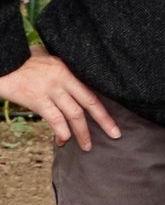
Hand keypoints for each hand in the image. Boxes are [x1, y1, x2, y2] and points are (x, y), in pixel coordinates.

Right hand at [0, 47, 118, 149]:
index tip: (113, 119)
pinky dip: (61, 131)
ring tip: (87, 146)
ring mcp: (51, 90)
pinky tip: (63, 140)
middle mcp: (63, 80)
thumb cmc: (22, 59)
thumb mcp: (47, 58)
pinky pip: (54, 118)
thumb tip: (69, 80)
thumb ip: (60, 69)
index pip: (90, 91)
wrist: (4, 60)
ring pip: (74, 114)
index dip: (103, 106)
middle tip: (115, 134)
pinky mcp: (37, 99)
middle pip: (89, 103)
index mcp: (67, 70)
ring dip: (82, 132)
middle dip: (104, 120)